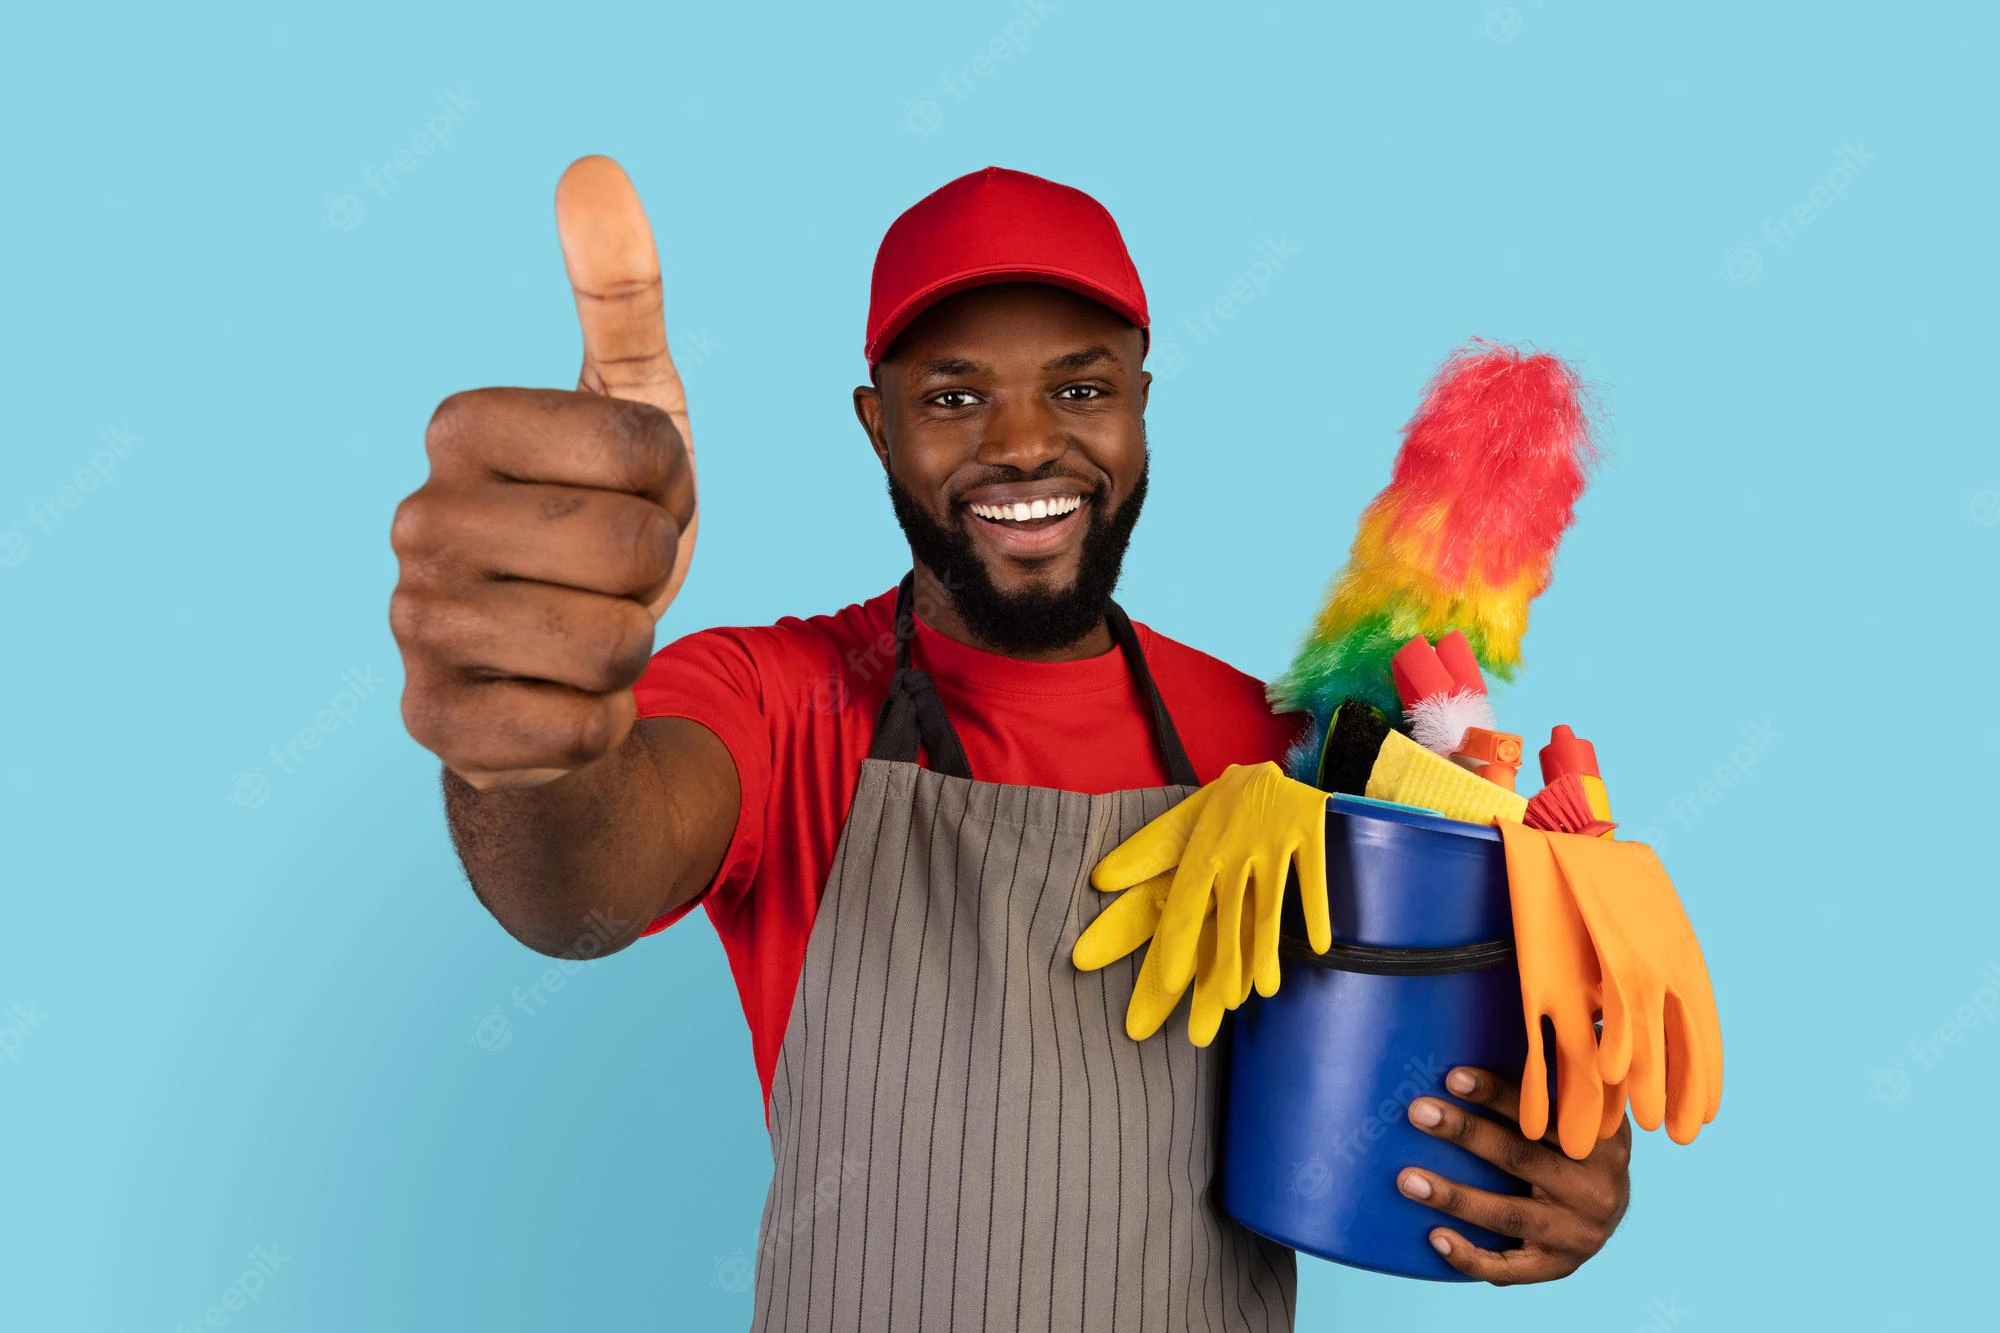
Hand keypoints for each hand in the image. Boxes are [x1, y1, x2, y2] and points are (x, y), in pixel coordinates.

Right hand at [391, 156, 697, 789]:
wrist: (562, 676)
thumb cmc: (601, 530)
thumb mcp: (633, 412)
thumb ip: (620, 296)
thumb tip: (594, 170)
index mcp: (461, 427)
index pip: (649, 445)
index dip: (673, 481)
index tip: (634, 495)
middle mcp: (417, 518)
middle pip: (634, 544)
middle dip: (656, 569)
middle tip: (614, 574)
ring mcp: (416, 626)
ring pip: (614, 641)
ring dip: (630, 647)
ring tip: (587, 631)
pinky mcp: (437, 724)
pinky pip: (581, 725)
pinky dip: (597, 720)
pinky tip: (558, 699)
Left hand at [1084, 763, 1329, 1021]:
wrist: (1270, 766)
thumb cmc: (1220, 807)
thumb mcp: (1181, 824)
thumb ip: (1145, 853)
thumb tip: (1100, 881)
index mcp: (1199, 850)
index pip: (1180, 904)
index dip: (1173, 944)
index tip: (1167, 983)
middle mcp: (1232, 847)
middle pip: (1224, 918)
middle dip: (1216, 969)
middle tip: (1211, 1021)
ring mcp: (1270, 839)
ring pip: (1267, 902)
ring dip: (1265, 947)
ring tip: (1263, 992)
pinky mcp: (1306, 827)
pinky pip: (1312, 873)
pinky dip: (1315, 907)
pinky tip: (1318, 945)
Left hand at [1397, 1066, 1630, 1284]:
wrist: (1611, 1210)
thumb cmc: (1579, 1142)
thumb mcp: (1586, 1107)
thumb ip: (1562, 1070)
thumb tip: (1545, 1013)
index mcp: (1603, 1141)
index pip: (1547, 1115)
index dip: (1500, 1095)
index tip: (1453, 1076)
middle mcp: (1597, 1190)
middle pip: (1522, 1158)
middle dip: (1466, 1133)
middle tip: (1418, 1112)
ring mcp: (1578, 1234)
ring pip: (1509, 1215)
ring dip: (1455, 1196)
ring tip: (1407, 1179)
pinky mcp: (1557, 1267)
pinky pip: (1511, 1270)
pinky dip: (1471, 1257)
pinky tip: (1434, 1238)